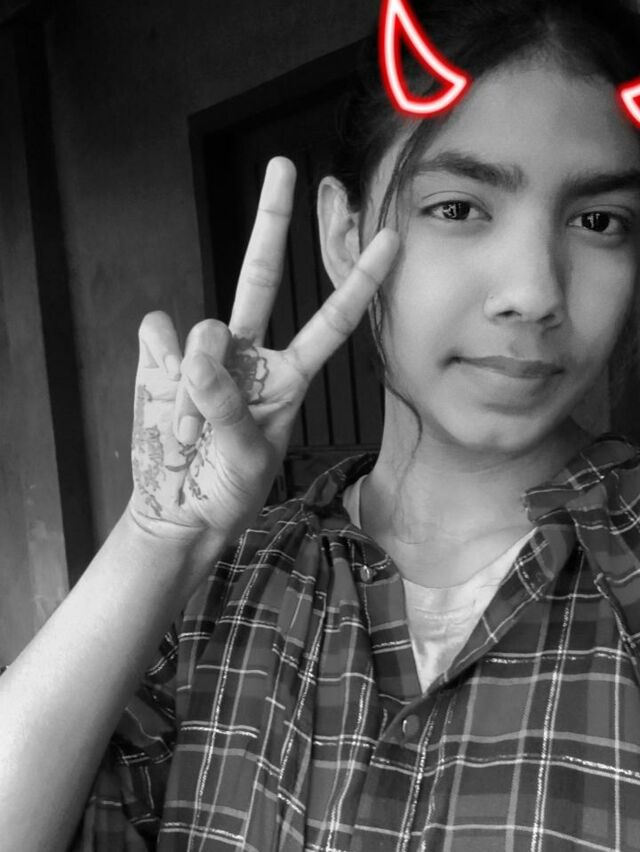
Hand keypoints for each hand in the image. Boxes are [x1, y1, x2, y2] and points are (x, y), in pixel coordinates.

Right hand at [129, 157, 398, 548]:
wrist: (177, 511)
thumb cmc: (228, 490)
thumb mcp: (246, 459)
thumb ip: (228, 407)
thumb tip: (200, 354)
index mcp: (289, 377)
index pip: (332, 322)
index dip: (360, 282)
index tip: (390, 239)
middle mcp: (250, 354)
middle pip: (260, 274)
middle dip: (272, 220)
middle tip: (285, 165)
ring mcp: (204, 354)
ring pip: (205, 324)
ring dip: (196, 380)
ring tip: (191, 431)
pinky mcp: (161, 358)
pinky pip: (158, 334)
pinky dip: (160, 363)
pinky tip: (164, 393)